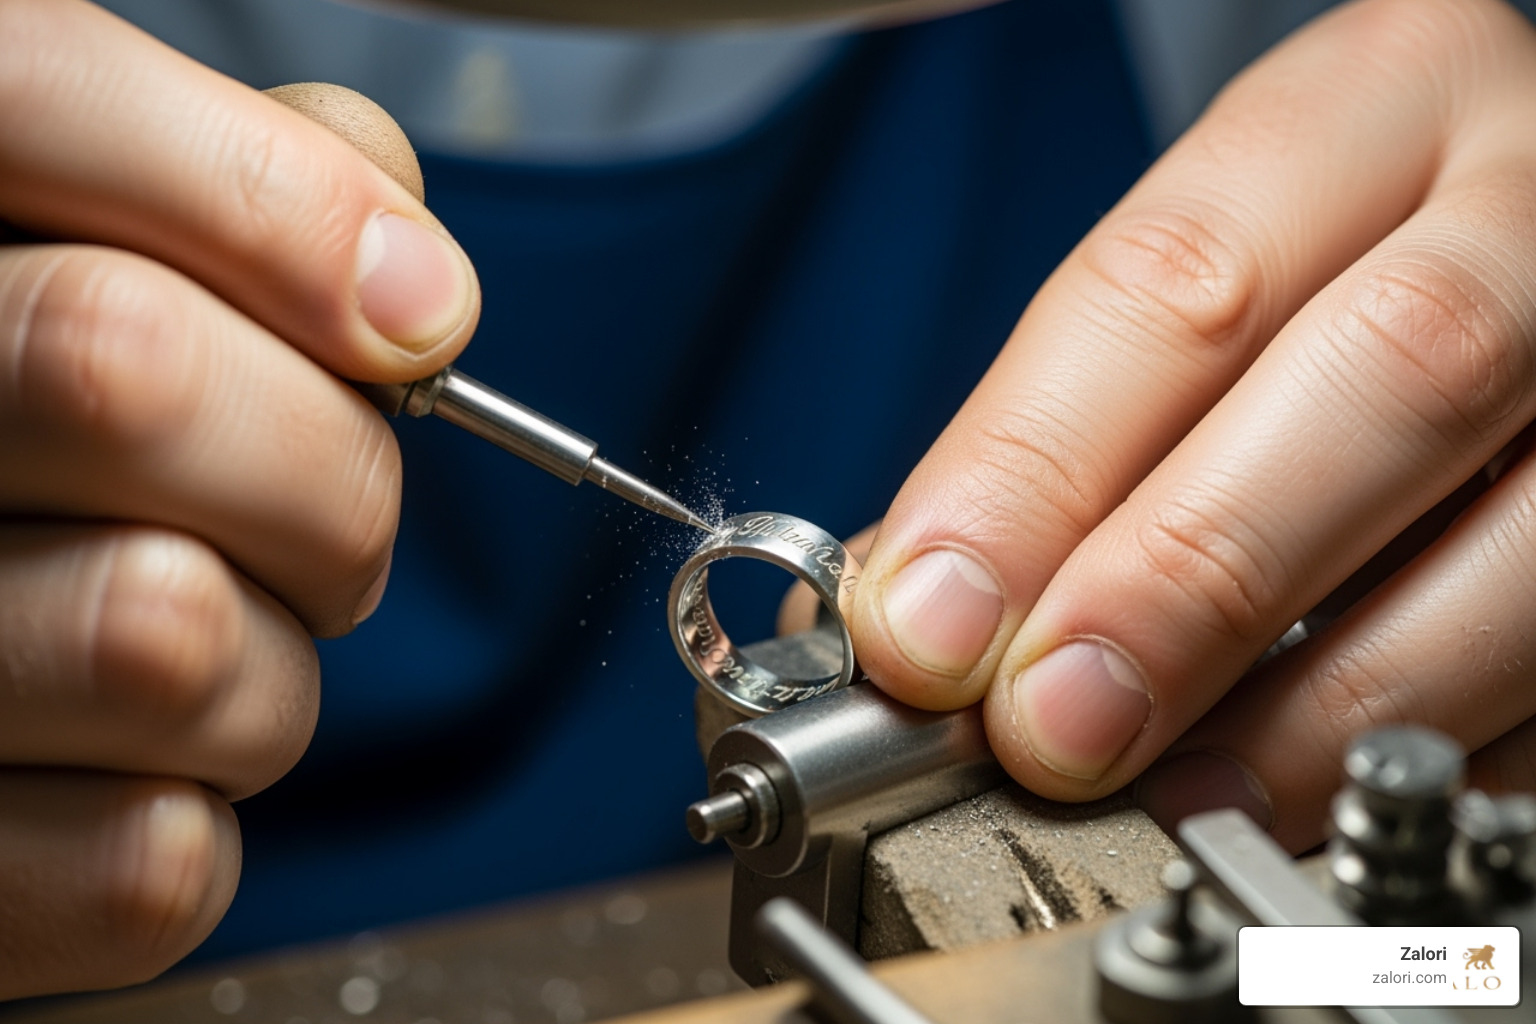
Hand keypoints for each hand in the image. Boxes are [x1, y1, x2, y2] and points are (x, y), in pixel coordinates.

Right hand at [0, 0, 476, 996]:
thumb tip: (416, 285)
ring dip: (270, 663)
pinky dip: (201, 814)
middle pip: (121, 367)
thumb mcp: (124, 251)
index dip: (268, 203)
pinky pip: (157, 862)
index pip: (37, 97)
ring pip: (171, 633)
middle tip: (318, 508)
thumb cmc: (53, 437)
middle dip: (320, 463)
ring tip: (199, 640)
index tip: (418, 314)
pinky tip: (125, 767)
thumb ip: (248, 191)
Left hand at [851, 0, 1535, 852]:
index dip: (1038, 473)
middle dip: (1192, 577)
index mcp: (1377, 103)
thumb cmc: (1323, 269)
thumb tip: (925, 611)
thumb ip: (1067, 429)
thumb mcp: (1204, 282)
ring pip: (1524, 543)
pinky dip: (1435, 747)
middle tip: (1057, 725)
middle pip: (1389, 376)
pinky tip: (1313, 788)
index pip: (1180, 278)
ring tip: (1178, 792)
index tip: (933, 627)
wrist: (1516, 241)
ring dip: (1324, 702)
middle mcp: (1535, 200)